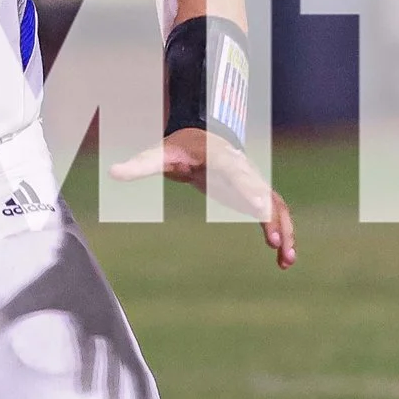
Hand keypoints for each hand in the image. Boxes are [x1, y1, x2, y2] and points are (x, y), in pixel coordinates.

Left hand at [109, 127, 296, 269]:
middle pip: (266, 196)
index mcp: (224, 161)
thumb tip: (112, 171)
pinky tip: (282, 261)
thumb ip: (139, 165)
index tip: (260, 210)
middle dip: (274, 219)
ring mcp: (254, 185)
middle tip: (275, 244)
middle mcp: (245, 172)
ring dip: (285, 233)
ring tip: (286, 261)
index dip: (253, 192)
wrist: (201, 138)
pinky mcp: (256, 197)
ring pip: (278, 209)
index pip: (242, 176)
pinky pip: (275, 217)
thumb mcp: (158, 155)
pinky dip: (282, 236)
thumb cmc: (179, 147)